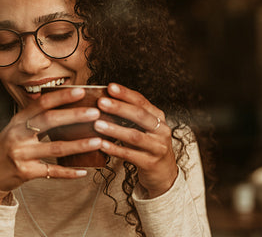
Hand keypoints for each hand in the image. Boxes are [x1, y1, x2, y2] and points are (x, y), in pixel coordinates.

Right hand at [0, 87, 102, 203]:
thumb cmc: (6, 148)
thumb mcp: (15, 129)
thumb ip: (35, 120)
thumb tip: (66, 108)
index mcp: (18, 121)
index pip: (41, 103)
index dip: (61, 96)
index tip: (80, 90)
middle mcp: (18, 135)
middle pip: (49, 121)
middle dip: (74, 116)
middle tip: (95, 113)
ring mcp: (21, 154)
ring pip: (55, 147)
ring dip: (79, 144)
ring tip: (98, 141)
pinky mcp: (26, 172)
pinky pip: (52, 171)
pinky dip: (69, 172)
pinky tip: (84, 171)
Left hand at [94, 83, 177, 197]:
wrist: (164, 173)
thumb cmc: (147, 146)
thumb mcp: (143, 128)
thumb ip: (128, 115)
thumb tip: (103, 100)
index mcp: (158, 117)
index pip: (142, 101)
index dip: (126, 94)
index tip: (110, 87)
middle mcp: (161, 130)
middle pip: (140, 116)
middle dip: (119, 108)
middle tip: (101, 102)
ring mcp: (158, 148)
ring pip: (135, 136)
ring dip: (114, 129)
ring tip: (97, 124)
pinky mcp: (150, 163)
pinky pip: (130, 155)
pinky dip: (115, 149)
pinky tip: (101, 144)